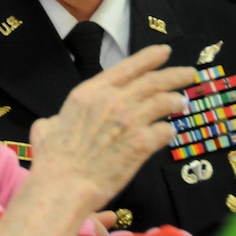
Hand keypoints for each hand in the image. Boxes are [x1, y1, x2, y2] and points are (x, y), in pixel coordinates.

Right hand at [29, 44, 192, 209]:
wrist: (64, 184)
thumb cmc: (52, 159)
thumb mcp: (46, 127)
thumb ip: (57, 119)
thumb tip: (56, 123)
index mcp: (90, 92)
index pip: (128, 67)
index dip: (150, 57)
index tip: (164, 51)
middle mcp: (113, 101)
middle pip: (153, 81)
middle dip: (175, 74)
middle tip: (188, 73)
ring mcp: (130, 121)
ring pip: (164, 102)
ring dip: (176, 101)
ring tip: (182, 102)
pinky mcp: (142, 144)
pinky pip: (165, 131)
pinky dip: (169, 131)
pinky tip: (170, 132)